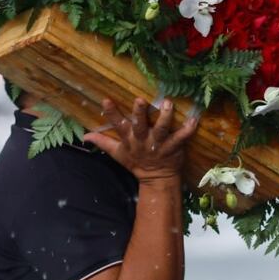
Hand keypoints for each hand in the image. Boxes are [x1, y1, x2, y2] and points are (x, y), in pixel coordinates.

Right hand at [83, 97, 197, 182]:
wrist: (156, 179)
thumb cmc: (136, 162)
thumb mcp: (117, 153)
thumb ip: (102, 142)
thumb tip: (85, 136)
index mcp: (129, 140)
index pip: (118, 125)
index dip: (112, 114)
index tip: (106, 100)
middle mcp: (143, 141)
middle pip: (140, 126)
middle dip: (139, 114)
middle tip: (140, 100)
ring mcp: (159, 145)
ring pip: (162, 129)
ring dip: (165, 117)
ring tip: (168, 103)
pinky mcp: (173, 148)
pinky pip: (181, 138)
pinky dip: (188, 130)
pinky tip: (193, 120)